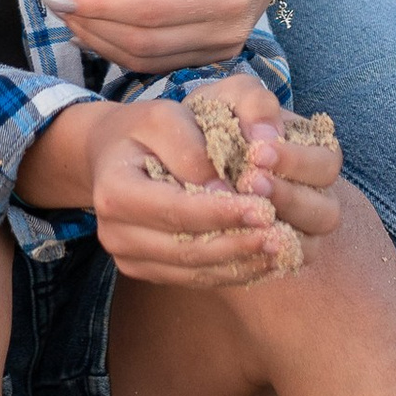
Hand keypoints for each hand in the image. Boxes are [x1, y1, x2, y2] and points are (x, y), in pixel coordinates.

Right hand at [17, 83, 342, 285]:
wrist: (116, 153)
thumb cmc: (146, 128)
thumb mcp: (166, 117)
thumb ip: (193, 149)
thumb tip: (225, 189)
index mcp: (114, 191)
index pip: (175, 209)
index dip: (221, 213)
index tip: (265, 209)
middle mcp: (114, 233)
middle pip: (185, 248)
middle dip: (238, 245)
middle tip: (281, 237)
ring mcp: (128, 257)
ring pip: (193, 271)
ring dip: (241, 264)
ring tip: (281, 251)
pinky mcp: (148, 270)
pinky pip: (194, 279)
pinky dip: (232, 272)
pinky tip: (264, 261)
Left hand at [47, 0, 311, 73]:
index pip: (148, 10)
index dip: (98, 5)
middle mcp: (227, 31)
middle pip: (144, 42)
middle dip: (91, 25)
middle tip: (52, 1)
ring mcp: (223, 50)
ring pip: (148, 60)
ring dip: (100, 41)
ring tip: (67, 16)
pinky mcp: (214, 57)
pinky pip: (160, 63)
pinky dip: (121, 52)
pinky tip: (92, 34)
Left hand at [162, 71, 344, 257]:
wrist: (186, 160)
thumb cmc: (215, 122)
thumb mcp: (231, 100)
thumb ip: (253, 103)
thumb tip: (267, 134)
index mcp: (314, 156)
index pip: (327, 165)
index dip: (296, 161)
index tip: (258, 152)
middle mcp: (315, 198)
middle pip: (327, 212)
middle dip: (289, 196)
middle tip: (250, 182)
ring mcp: (299, 234)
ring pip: (309, 246)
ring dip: (276, 228)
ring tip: (241, 210)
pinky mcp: (275, 259)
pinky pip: (279, 267)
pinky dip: (260, 257)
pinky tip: (232, 240)